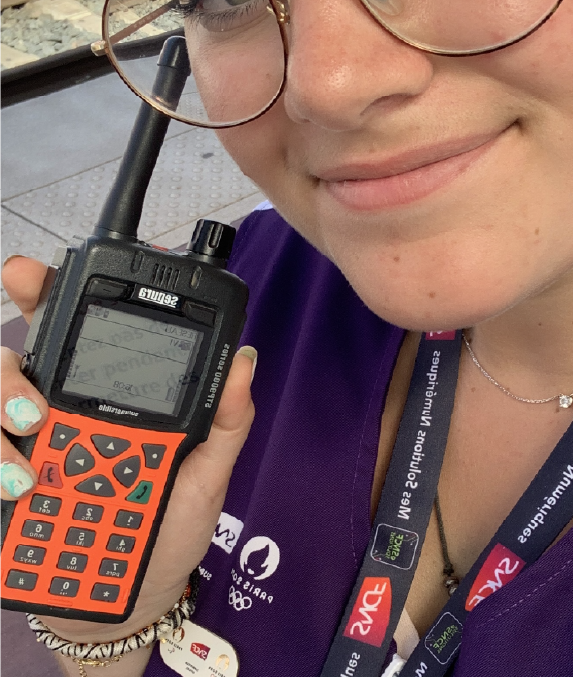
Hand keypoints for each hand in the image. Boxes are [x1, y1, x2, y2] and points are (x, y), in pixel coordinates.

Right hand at [0, 256, 254, 641]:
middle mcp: (58, 407)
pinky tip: (17, 486)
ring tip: (30, 453)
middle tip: (35, 407)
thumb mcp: (208, 475)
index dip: (49, 293)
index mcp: (109, 394)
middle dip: (11, 370)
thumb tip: (245, 358)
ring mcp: (25, 445)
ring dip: (0, 414)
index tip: (29, 274)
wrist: (129, 600)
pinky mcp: (5, 479)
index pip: (76, 331)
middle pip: (15, 361)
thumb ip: (224, 421)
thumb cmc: (171, 529)